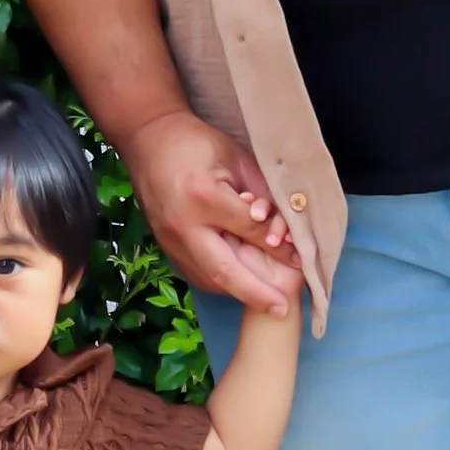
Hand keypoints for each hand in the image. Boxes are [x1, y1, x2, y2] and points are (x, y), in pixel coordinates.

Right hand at [125, 109, 302, 314]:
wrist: (147, 140)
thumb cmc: (197, 144)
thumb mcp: (236, 159)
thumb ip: (261, 194)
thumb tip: (284, 228)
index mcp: (204, 197)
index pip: (249, 230)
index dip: (278, 247)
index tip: (302, 261)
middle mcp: (183, 225)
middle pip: (223, 270)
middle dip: (255, 294)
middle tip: (281, 310)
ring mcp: (169, 240)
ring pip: (207, 279)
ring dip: (237, 292)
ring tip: (265, 301)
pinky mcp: (164, 247)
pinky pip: (195, 273)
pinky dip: (220, 283)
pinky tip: (239, 284)